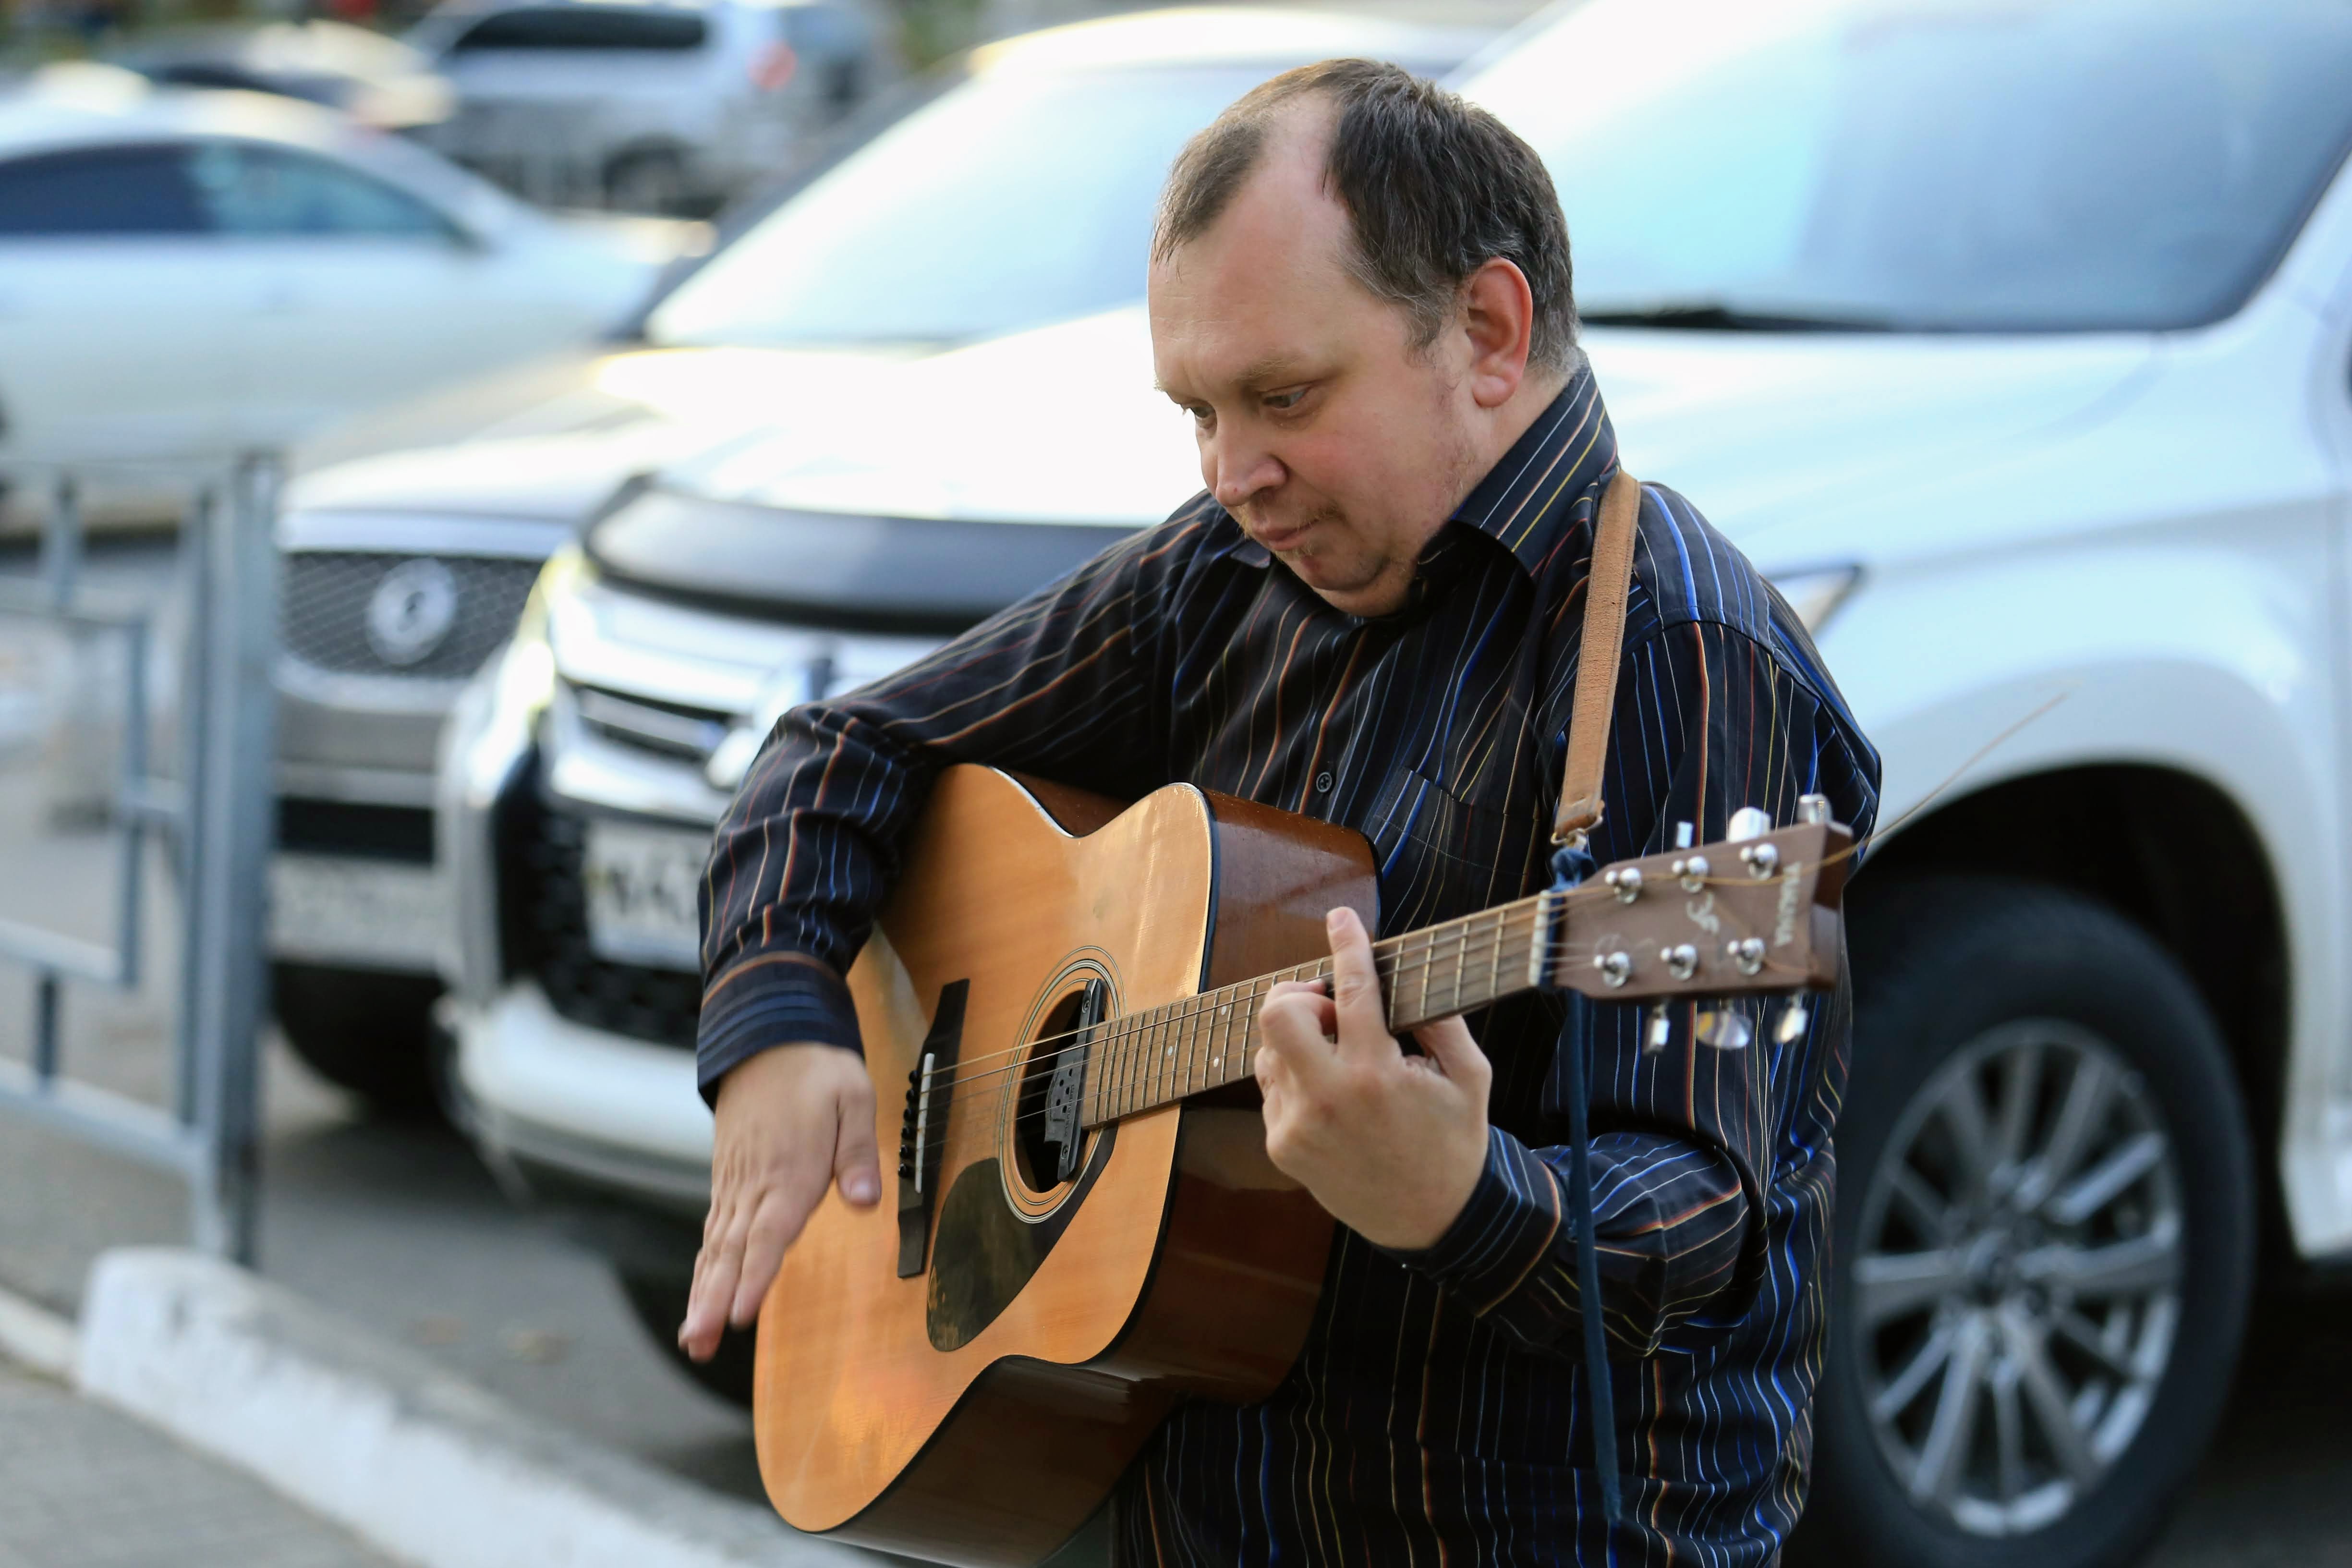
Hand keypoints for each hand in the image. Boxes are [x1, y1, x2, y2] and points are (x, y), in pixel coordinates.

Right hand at [680, 1042, 879, 1361]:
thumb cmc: (817, 1070)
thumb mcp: (854, 1096)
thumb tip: (865, 1200)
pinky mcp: (728, 1182)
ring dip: (704, 1294)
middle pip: (733, 1251)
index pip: (769, 1231)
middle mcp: (755, 1184)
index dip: (756, 1275)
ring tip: (695, 1339)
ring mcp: (736, 1184)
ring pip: (717, 1248)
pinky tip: (700, 1299)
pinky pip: (714, 1232)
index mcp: (788, 1169)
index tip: (741, 1313)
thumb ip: (857, 1152)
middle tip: (702, 1342)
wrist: (769, 1039)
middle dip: (715, 1299)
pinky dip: (705, 1268)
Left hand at [1254, 907, 1492, 1250]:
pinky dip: (1297, 1075)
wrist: (1430, 1221)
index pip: (1351, 991)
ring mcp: (1297, 1124)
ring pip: (1269, 1048)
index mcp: (1377, 1075)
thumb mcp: (1470, 1077)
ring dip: (1299, 1038)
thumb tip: (1409, 974)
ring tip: (1339, 1056)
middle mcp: (1328, 1098)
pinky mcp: (1281, 1144)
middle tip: (1330, 1007)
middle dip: (1299, 994)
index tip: (1341, 918)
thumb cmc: (1454, 1142)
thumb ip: (1443, 1021)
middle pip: (1276, 1013)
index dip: (1347, 945)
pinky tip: (1333, 1095)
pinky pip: (1272, 1087)